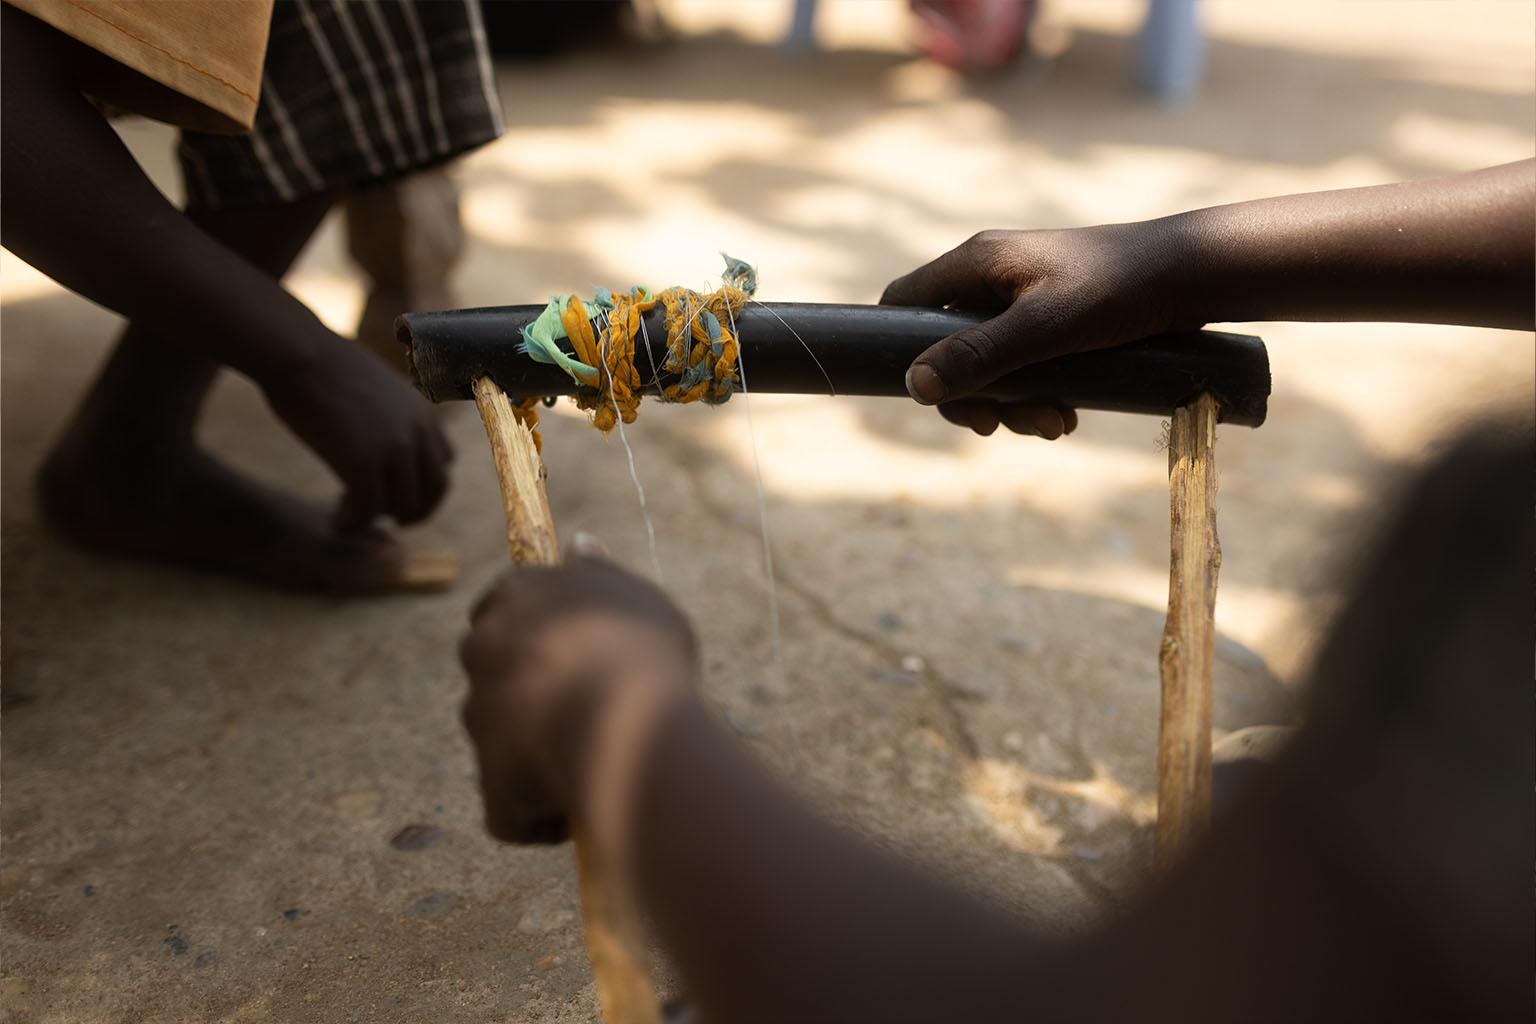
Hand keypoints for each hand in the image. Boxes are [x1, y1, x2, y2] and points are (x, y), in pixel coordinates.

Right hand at [263, 339, 453, 528]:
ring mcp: (394, 448)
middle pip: (436, 490)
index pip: (445, 461)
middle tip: (388, 519)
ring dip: (379, 518)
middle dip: (415, 511)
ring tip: (351, 515)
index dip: (425, 483)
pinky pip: (369, 508)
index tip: (400, 490)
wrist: (299, 353)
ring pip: (405, 505)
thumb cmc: (324, 366)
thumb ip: (391, 417)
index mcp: (423, 412)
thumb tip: (381, 439)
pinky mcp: (363, 462)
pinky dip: (354, 521)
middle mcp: (418, 432)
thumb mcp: (377, 389)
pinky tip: (338, 520)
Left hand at [459, 554, 697, 843]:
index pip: (505, 605)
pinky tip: (581, 816)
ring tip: (598, 762)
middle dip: (532, 690)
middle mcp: (481, 651)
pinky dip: (537, 818)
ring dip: (540, 752)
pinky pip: (511, 811)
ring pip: (506, 740)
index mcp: (514, 596)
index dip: (543, 632)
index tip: (581, 650)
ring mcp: (478, 718)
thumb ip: (599, 574)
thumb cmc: (642, 650)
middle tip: (592, 705)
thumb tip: (577, 544)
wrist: (627, 722)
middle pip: (496, 670)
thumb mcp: (634, 595)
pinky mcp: (488, 787)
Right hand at [880, 223, 1185, 435]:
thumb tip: (915, 386)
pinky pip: (1025, 365)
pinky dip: (1038, 394)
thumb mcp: (1044, 328)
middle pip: (947, 346)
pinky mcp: (1054, 319)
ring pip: (990, 364)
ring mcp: (1023, 298)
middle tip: (998, 428)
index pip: (905, 301)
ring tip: (1054, 424)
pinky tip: (1068, 415)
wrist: (1195, 275)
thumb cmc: (1119, 289)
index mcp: (978, 262)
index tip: (923, 395)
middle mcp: (993, 277)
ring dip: (1012, 404)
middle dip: (973, 395)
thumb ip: (979, 355)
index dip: (899, 347)